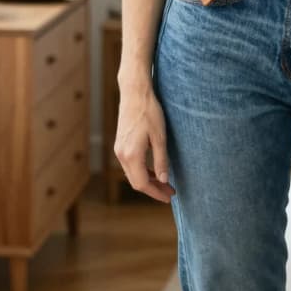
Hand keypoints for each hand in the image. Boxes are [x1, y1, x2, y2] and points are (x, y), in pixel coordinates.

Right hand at [114, 80, 175, 203]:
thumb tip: (163, 180)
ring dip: (148, 181)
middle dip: (153, 189)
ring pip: (133, 174)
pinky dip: (142, 171)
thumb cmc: (149, 112)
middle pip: (136, 182)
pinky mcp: (120, 144)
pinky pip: (130, 165)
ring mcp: (119, 150)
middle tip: (170, 192)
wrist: (135, 93)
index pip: (142, 184)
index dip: (156, 193)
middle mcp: (121, 155)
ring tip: (165, 183)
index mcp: (131, 155)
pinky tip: (154, 171)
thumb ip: (161, 160)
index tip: (169, 197)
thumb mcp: (160, 137)